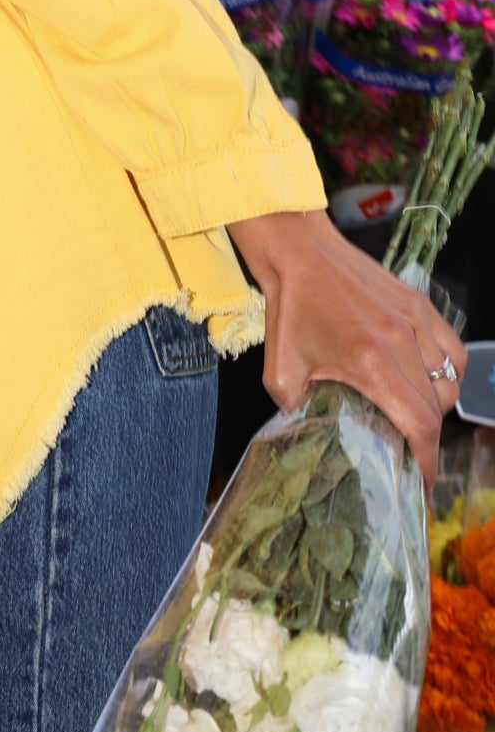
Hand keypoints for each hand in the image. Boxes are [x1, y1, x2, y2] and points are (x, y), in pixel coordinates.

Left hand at [228, 207, 465, 483]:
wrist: (299, 251)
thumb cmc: (290, 308)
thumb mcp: (280, 371)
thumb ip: (298, 410)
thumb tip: (309, 437)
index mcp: (370, 360)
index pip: (419, 422)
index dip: (425, 459)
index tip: (418, 480)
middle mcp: (402, 341)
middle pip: (437, 407)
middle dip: (426, 438)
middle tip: (406, 449)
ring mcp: (416, 321)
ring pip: (449, 381)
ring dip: (435, 405)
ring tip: (410, 413)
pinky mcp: (421, 305)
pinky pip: (452, 352)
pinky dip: (446, 373)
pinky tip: (424, 380)